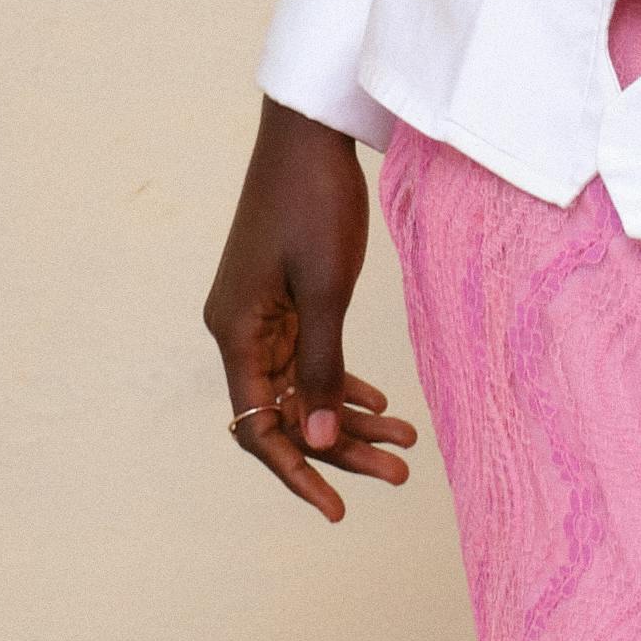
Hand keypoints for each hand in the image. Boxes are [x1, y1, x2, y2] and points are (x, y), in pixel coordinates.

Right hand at [203, 104, 420, 521]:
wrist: (310, 133)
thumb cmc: (314, 204)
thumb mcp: (326, 291)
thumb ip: (322, 368)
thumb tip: (321, 442)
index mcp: (234, 331)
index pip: (258, 426)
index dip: (296, 471)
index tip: (337, 507)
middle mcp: (238, 329)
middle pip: (285, 412)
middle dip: (340, 449)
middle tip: (400, 473)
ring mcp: (260, 314)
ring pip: (303, 388)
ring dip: (350, 418)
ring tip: (406, 443)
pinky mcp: (283, 298)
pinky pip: (309, 356)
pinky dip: (342, 381)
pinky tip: (381, 404)